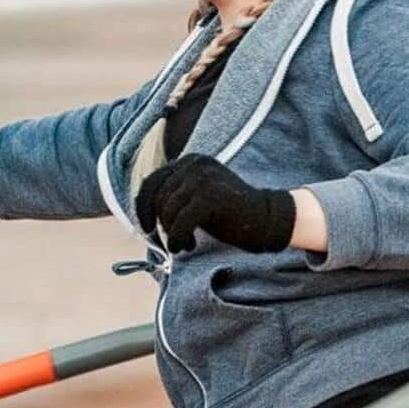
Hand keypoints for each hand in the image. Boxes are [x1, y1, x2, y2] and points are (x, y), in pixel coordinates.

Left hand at [133, 154, 296, 253]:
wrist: (266, 220)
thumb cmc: (229, 214)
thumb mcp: (197, 197)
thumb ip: (174, 196)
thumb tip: (142, 209)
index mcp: (190, 161)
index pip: (151, 182)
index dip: (142, 208)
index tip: (147, 228)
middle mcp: (194, 164)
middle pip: (157, 198)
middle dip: (161, 224)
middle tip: (177, 240)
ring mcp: (203, 178)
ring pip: (167, 211)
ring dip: (172, 234)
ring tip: (187, 243)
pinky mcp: (210, 196)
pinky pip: (180, 223)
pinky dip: (178, 238)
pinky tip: (187, 246)